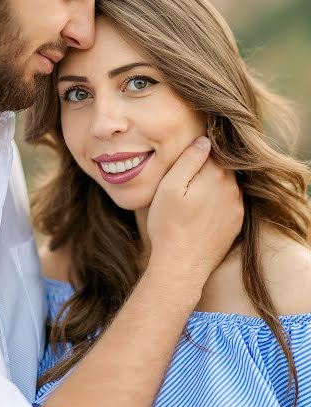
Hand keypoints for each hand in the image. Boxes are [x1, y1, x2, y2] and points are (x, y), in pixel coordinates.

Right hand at [147, 136, 242, 285]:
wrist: (182, 266)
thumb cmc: (169, 225)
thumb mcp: (169, 187)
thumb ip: (188, 160)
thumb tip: (204, 140)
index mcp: (216, 175)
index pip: (212, 149)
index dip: (198, 150)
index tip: (184, 157)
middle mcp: (232, 189)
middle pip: (221, 166)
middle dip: (206, 166)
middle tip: (186, 177)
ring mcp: (237, 207)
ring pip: (226, 184)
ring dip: (213, 184)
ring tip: (192, 194)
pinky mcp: (236, 223)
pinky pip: (229, 202)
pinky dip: (218, 200)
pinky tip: (201, 210)